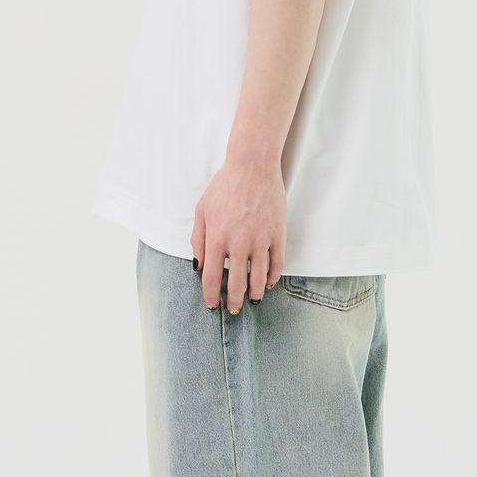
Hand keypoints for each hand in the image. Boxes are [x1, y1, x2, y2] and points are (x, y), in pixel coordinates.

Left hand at [191, 150, 285, 311]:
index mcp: (217, 239)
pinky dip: (273, 278)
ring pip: (259, 279)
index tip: (212, 305)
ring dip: (255, 294)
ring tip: (252, 300)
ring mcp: (260, 240)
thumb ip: (198, 240)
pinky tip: (268, 283)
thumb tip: (199, 266)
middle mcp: (238, 243)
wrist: (253, 167)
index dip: (211, 297)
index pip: (212, 279)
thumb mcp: (202, 211)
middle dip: (233, 302)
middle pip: (236, 285)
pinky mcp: (277, 234)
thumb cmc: (224, 187)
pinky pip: (277, 264)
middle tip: (233, 309)